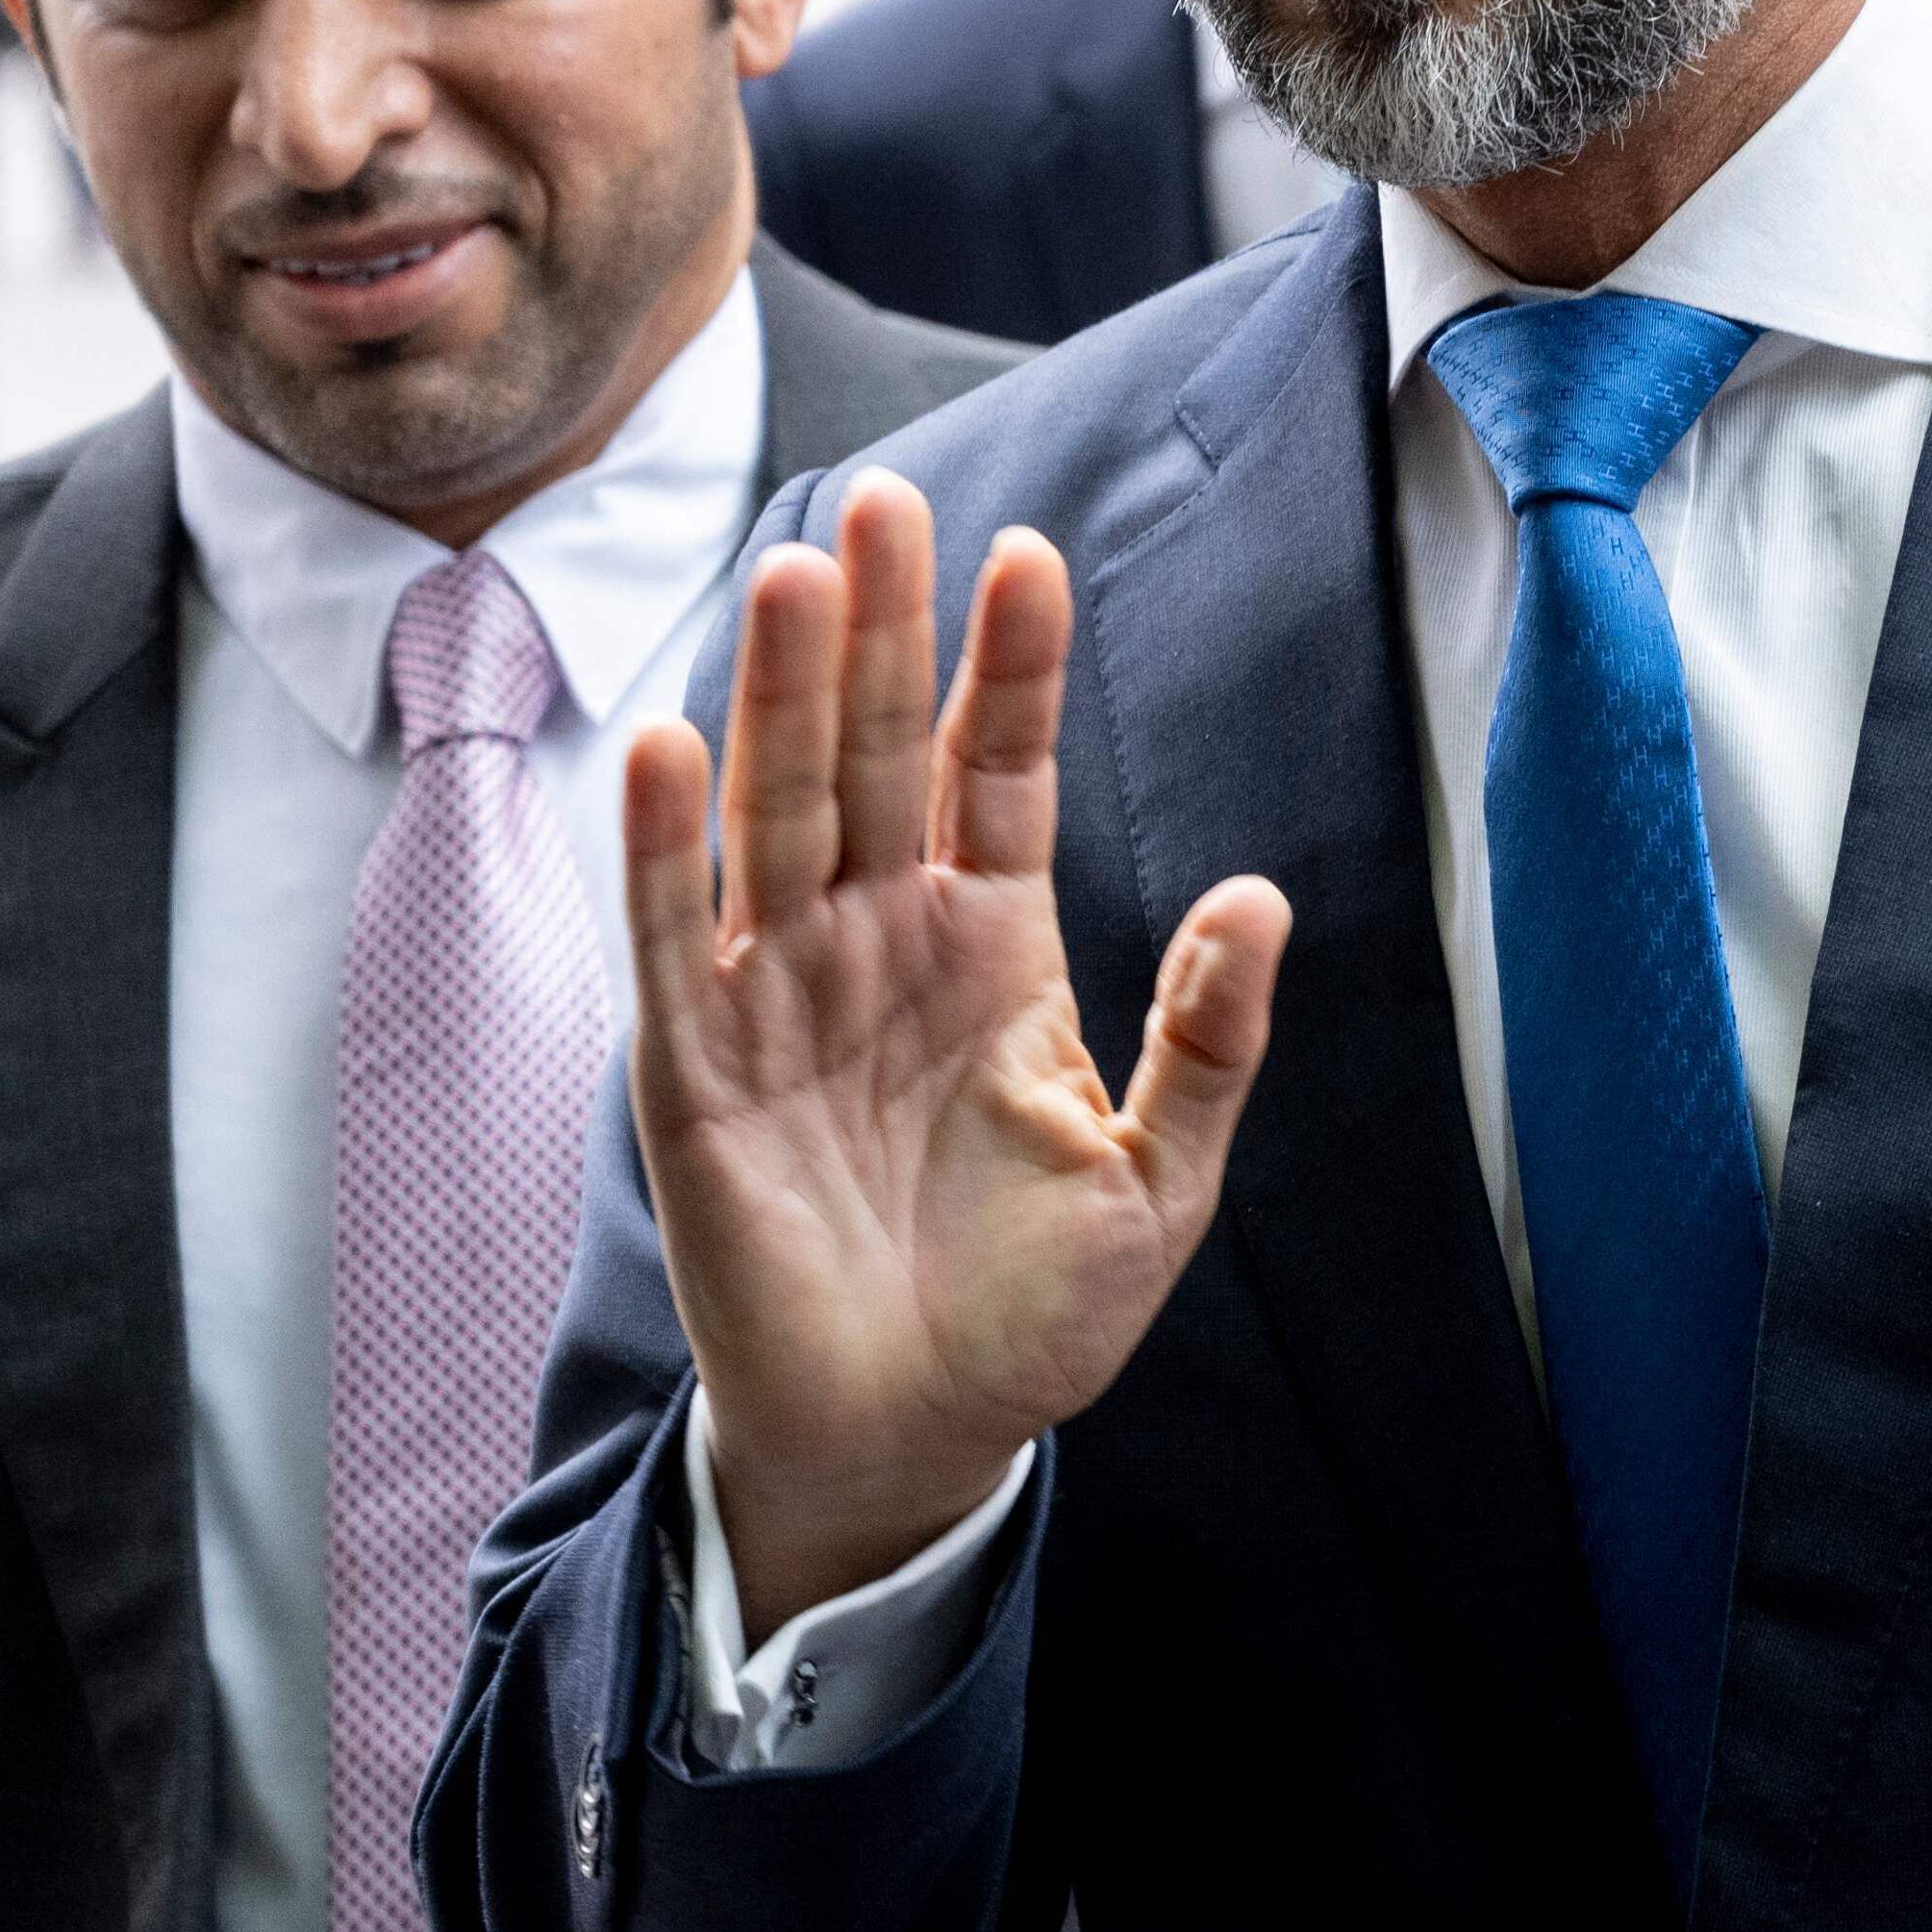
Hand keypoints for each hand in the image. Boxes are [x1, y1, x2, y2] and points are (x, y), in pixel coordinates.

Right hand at [625, 470, 1285, 1625]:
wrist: (915, 1434)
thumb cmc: (1034, 1312)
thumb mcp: (1159, 1180)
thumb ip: (1209, 1042)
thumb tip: (1261, 899)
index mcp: (992, 948)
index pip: (996, 773)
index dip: (1010, 670)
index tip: (1031, 555)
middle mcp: (879, 941)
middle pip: (876, 755)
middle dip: (886, 631)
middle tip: (891, 497)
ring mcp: (782, 992)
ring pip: (779, 814)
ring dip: (782, 697)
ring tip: (798, 576)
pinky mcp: (697, 1066)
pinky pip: (679, 938)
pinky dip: (670, 847)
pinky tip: (671, 743)